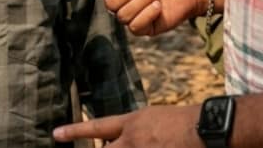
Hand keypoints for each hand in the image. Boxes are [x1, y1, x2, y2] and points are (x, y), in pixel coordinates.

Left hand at [54, 104, 202, 146]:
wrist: (205, 129)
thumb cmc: (185, 122)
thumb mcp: (154, 118)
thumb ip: (135, 130)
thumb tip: (120, 142)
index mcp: (132, 123)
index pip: (97, 128)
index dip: (75, 131)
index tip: (56, 134)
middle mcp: (132, 140)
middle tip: (95, 143)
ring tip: (146, 140)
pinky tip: (155, 147)